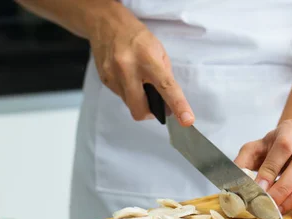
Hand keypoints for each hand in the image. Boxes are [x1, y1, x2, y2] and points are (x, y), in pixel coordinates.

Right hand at [88, 5, 193, 124]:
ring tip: (139, 81)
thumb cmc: (137, 37)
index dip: (178, 106)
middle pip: (140, 108)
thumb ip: (166, 78)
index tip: (186, 119)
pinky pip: (121, 97)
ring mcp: (113, 76)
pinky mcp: (105, 81)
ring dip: (138, 100)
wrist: (107, 25)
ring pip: (130, 105)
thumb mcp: (159, 51)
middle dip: (150, 112)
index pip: (166, 87)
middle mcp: (127, 68)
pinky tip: (128, 78)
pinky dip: (128, 93)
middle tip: (155, 102)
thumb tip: (170, 105)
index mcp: (147, 59)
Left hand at [234, 119, 291, 213]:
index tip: (258, 187)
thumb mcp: (255, 148)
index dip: (271, 169)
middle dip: (283, 187)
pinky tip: (287, 206)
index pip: (283, 147)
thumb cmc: (274, 147)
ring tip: (276, 209)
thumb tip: (236, 183)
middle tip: (267, 203)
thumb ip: (243, 162)